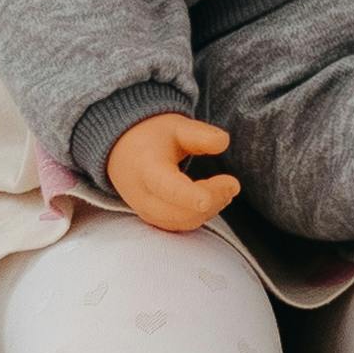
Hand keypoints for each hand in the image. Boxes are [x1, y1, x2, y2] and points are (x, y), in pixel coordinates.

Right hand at [104, 112, 239, 232]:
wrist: (121, 150)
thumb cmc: (151, 137)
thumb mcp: (176, 127)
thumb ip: (199, 134)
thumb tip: (223, 141)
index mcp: (147, 169)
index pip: (168, 188)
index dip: (189, 197)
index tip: (208, 198)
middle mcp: (142, 196)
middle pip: (179, 211)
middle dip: (211, 201)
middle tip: (232, 184)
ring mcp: (146, 211)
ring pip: (182, 222)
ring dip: (208, 210)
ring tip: (226, 189)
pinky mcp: (153, 219)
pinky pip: (179, 225)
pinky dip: (199, 216)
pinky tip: (214, 199)